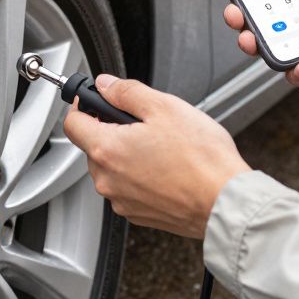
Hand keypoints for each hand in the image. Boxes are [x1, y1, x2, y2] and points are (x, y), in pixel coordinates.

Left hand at [63, 74, 251, 238]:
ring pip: (112, 168)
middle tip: (146, 123)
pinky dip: (140, 176)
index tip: (96, 100)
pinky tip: (167, 169)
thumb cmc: (202, 160)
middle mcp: (107, 179)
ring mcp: (121, 200)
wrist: (225, 203)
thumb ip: (127, 92)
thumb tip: (105, 85)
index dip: (83, 106)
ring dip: (128, 154)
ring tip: (163, 148)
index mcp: (108, 150)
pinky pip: (128, 188)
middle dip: (113, 130)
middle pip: (93, 146)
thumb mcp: (165, 108)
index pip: (72, 123)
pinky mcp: (137, 214)